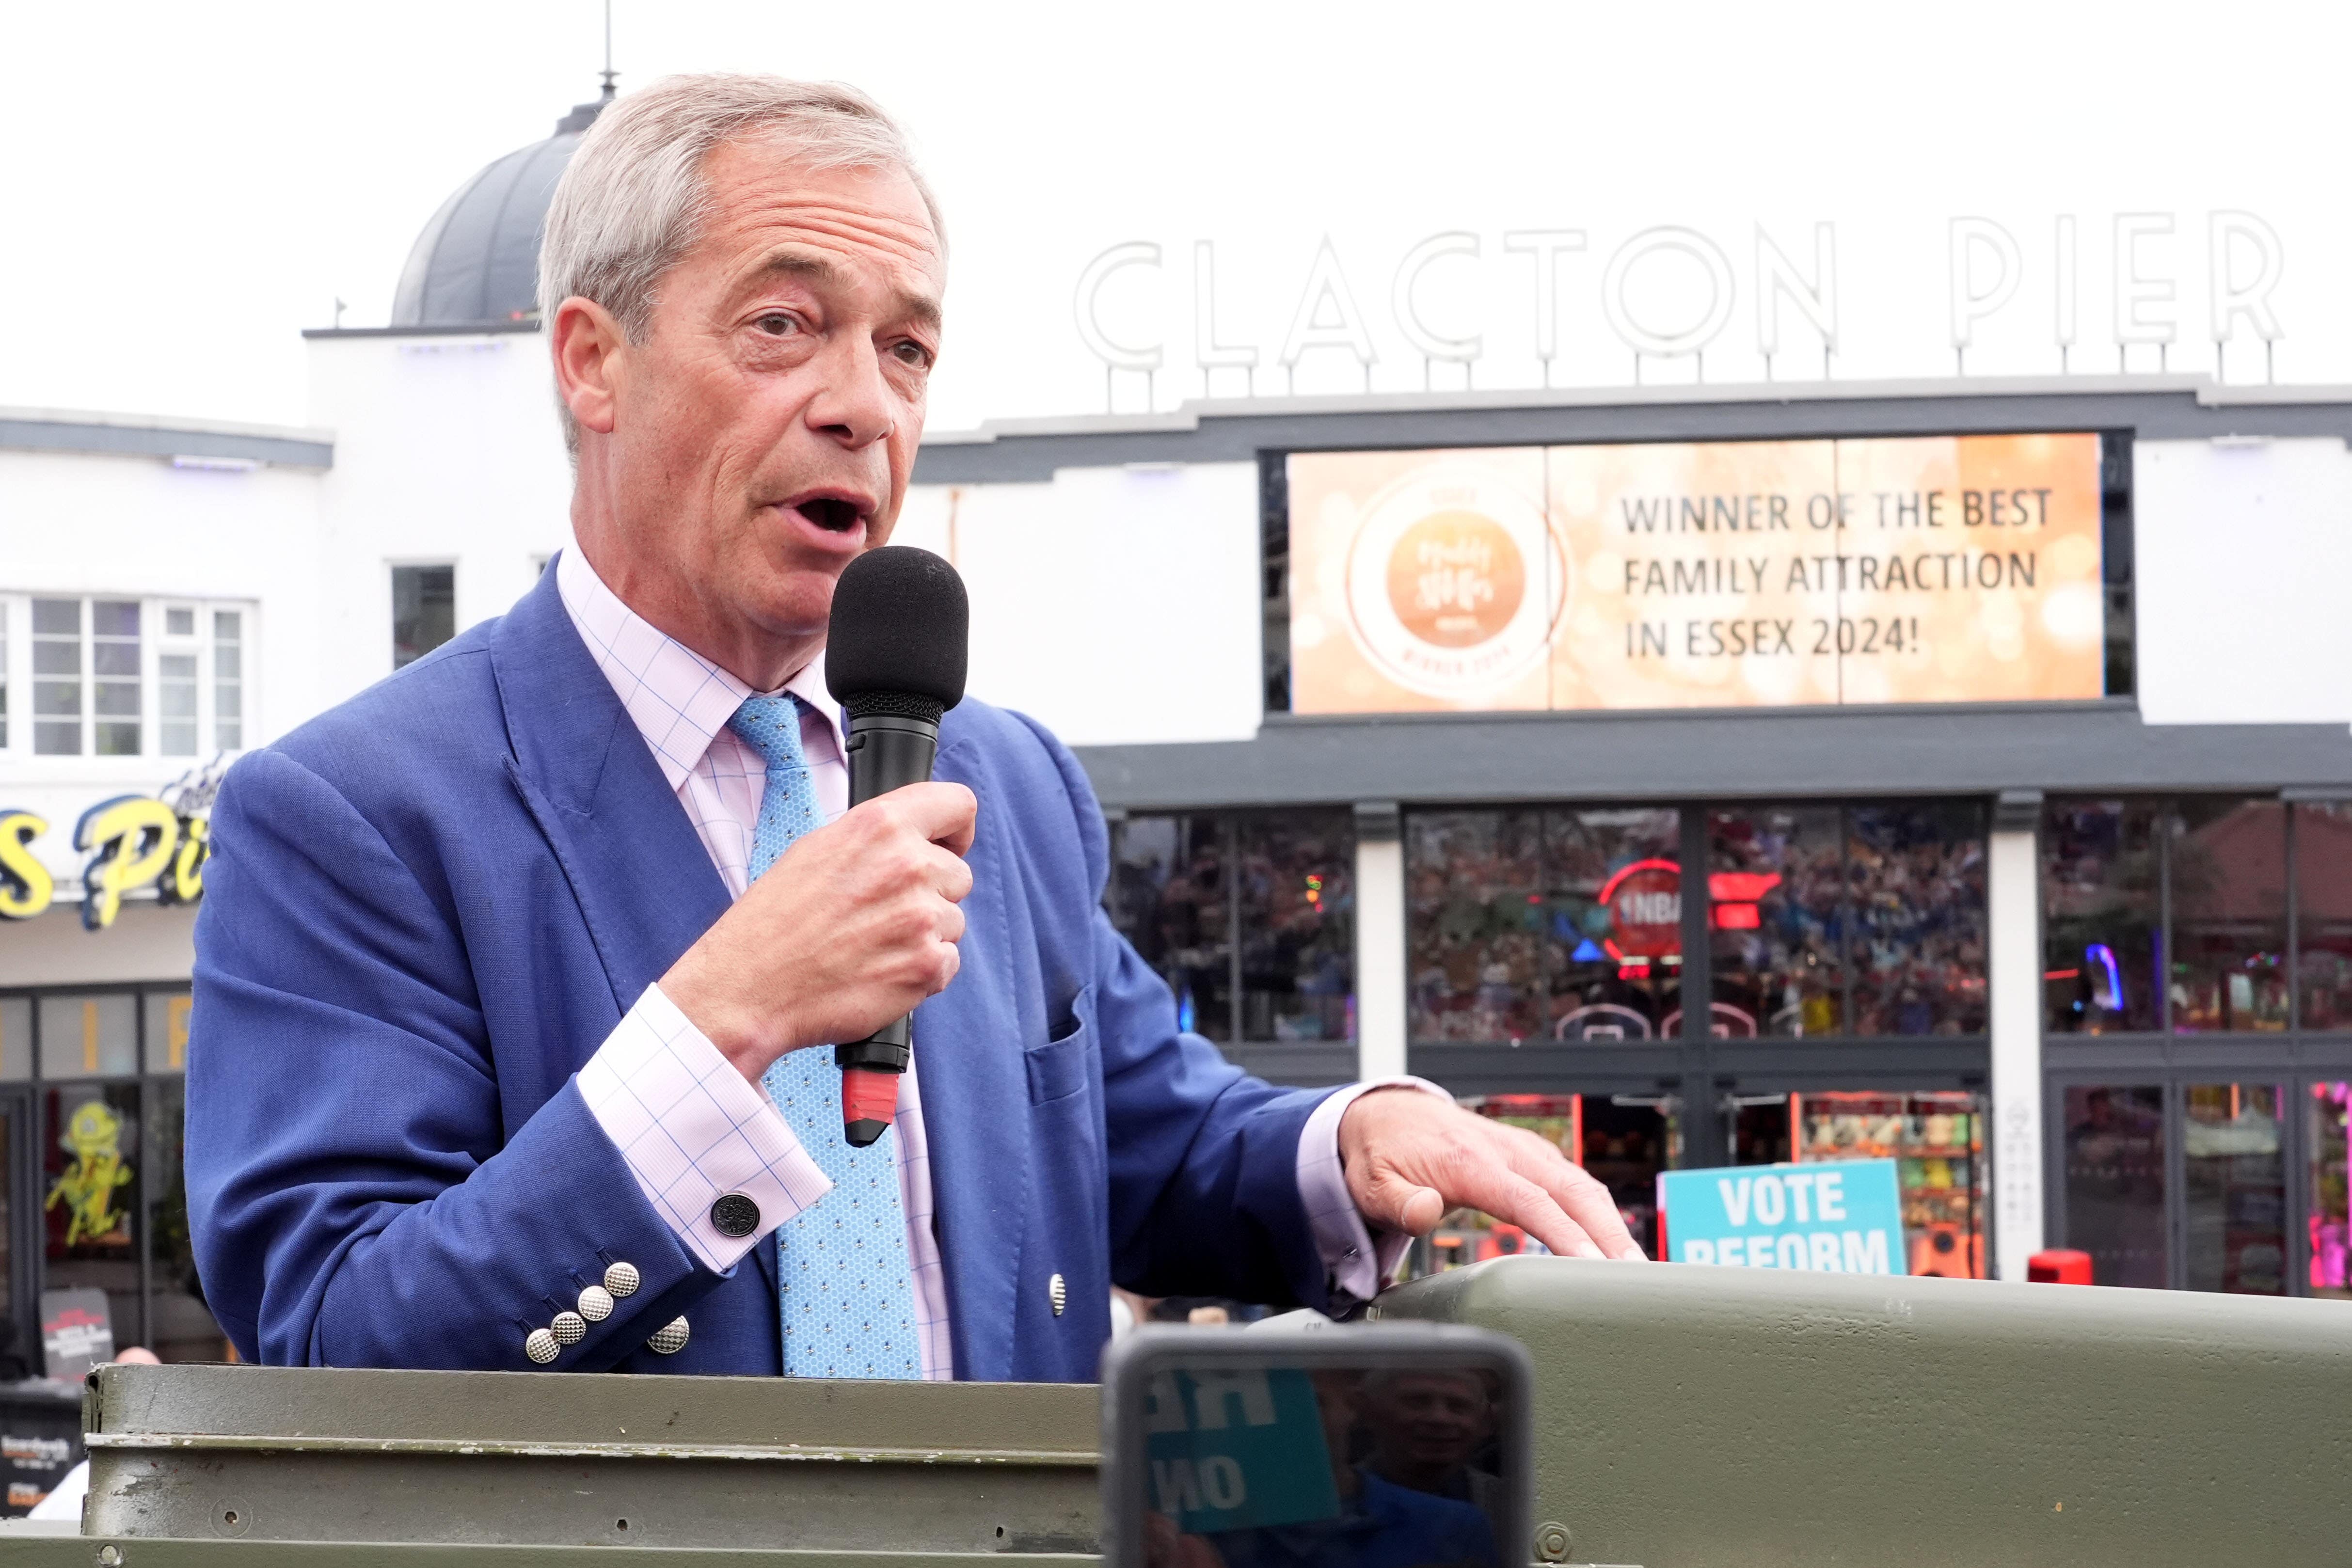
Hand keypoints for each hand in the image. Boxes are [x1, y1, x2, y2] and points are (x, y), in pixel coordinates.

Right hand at [659, 781, 976, 1081]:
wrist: (749, 987)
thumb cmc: (774, 921)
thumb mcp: (818, 849)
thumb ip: (875, 837)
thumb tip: (914, 838)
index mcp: (881, 826)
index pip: (958, 804)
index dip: (955, 830)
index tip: (946, 847)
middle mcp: (908, 865)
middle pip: (958, 874)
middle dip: (931, 892)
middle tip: (883, 913)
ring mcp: (922, 918)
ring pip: (953, 921)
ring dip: (924, 934)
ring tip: (872, 945)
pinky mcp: (927, 965)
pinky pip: (948, 962)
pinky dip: (922, 971)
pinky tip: (879, 970)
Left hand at [1338, 1088, 1645, 1260]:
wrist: (1387, 1115)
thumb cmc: (1384, 1155)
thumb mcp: (1373, 1184)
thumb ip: (1399, 1203)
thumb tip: (1426, 1212)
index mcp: (1472, 1163)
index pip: (1531, 1203)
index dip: (1567, 1236)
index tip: (1595, 1267)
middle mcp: (1507, 1152)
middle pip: (1574, 1192)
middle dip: (1611, 1234)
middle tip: (1642, 1278)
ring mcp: (1524, 1151)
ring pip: (1582, 1185)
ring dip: (1613, 1225)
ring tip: (1641, 1271)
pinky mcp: (1531, 1158)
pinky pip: (1574, 1183)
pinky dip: (1599, 1212)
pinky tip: (1614, 1245)